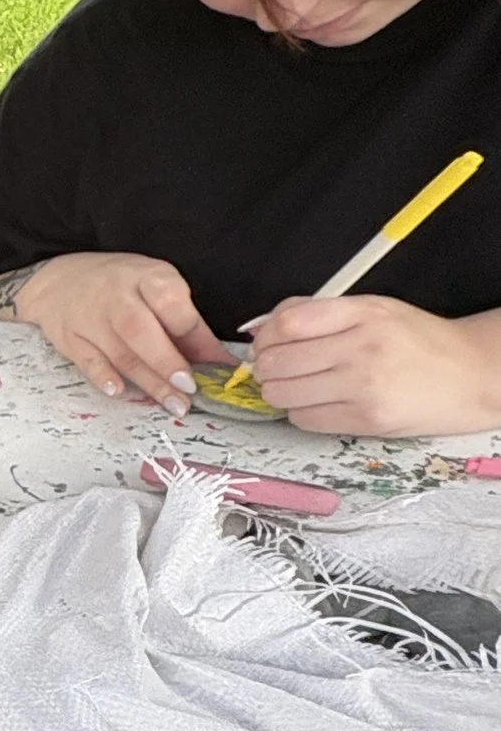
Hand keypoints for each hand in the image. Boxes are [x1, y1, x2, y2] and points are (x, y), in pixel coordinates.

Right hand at [8, 253, 233, 412]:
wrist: (60, 281)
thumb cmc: (120, 286)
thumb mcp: (157, 288)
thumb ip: (185, 323)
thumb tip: (219, 361)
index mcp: (146, 277)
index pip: (170, 303)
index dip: (193, 335)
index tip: (215, 364)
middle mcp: (116, 296)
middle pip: (140, 330)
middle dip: (167, 361)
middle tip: (189, 387)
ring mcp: (90, 319)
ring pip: (120, 352)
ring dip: (148, 381)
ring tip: (174, 404)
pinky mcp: (71, 339)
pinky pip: (87, 360)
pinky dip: (102, 376)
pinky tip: (117, 391)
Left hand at [250, 297, 500, 435]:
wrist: (470, 377)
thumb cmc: (416, 342)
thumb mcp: (374, 309)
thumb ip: (318, 312)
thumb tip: (260, 327)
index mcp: (364, 312)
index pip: (287, 323)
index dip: (265, 336)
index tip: (266, 343)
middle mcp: (363, 348)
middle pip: (276, 361)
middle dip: (266, 367)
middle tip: (277, 368)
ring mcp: (364, 387)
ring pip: (282, 394)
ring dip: (280, 391)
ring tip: (300, 385)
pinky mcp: (366, 420)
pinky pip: (303, 419)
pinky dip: (301, 412)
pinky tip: (321, 402)